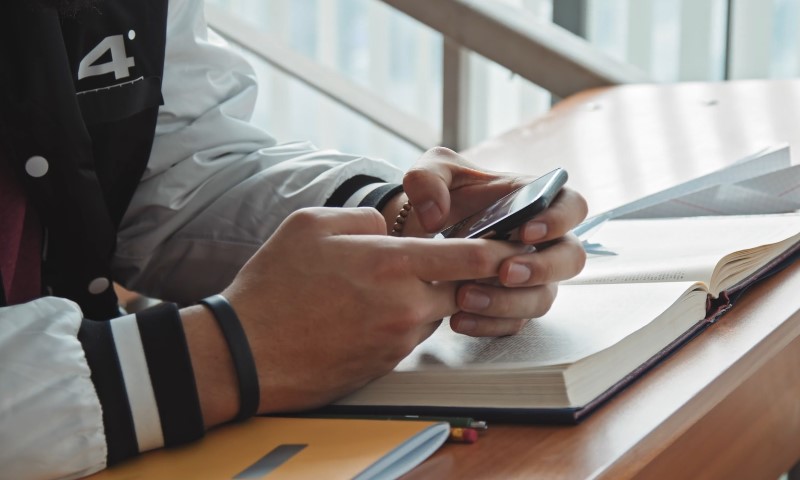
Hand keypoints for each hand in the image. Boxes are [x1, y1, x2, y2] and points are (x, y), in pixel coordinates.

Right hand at [218, 207, 529, 413]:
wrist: (247, 352)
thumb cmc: (274, 285)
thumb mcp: (312, 225)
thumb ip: (363, 218)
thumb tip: (388, 227)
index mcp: (393, 264)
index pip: (472, 256)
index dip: (500, 249)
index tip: (515, 243)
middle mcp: (406, 305)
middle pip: (462, 288)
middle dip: (462, 274)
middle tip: (444, 260)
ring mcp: (398, 340)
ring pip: (434, 312)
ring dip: (424, 297)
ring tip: (381, 287)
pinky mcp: (386, 364)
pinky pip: (410, 335)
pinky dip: (402, 320)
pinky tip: (366, 313)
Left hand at [398, 147, 587, 336]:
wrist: (415, 234)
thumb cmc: (437, 197)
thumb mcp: (428, 173)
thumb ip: (426, 179)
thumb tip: (435, 216)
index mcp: (533, 200)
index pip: (572, 206)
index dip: (559, 220)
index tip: (525, 230)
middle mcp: (541, 241)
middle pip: (571, 258)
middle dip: (542, 268)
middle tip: (506, 272)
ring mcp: (530, 276)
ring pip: (543, 297)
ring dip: (509, 302)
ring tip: (466, 298)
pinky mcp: (512, 304)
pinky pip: (514, 322)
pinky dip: (488, 324)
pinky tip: (458, 319)